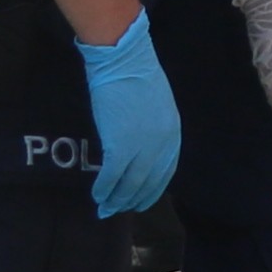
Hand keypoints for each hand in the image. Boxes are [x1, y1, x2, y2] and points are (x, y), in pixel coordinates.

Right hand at [74, 23, 182, 219]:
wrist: (125, 62)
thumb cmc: (138, 76)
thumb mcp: (158, 106)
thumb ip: (155, 129)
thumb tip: (142, 146)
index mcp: (173, 134)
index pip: (165, 172)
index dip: (152, 190)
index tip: (141, 201)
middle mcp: (161, 145)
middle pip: (148, 183)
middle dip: (132, 200)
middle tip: (119, 210)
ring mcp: (142, 148)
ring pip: (130, 184)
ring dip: (117, 200)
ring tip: (106, 208)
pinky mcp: (120, 146)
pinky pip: (112, 176)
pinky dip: (104, 188)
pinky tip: (97, 195)